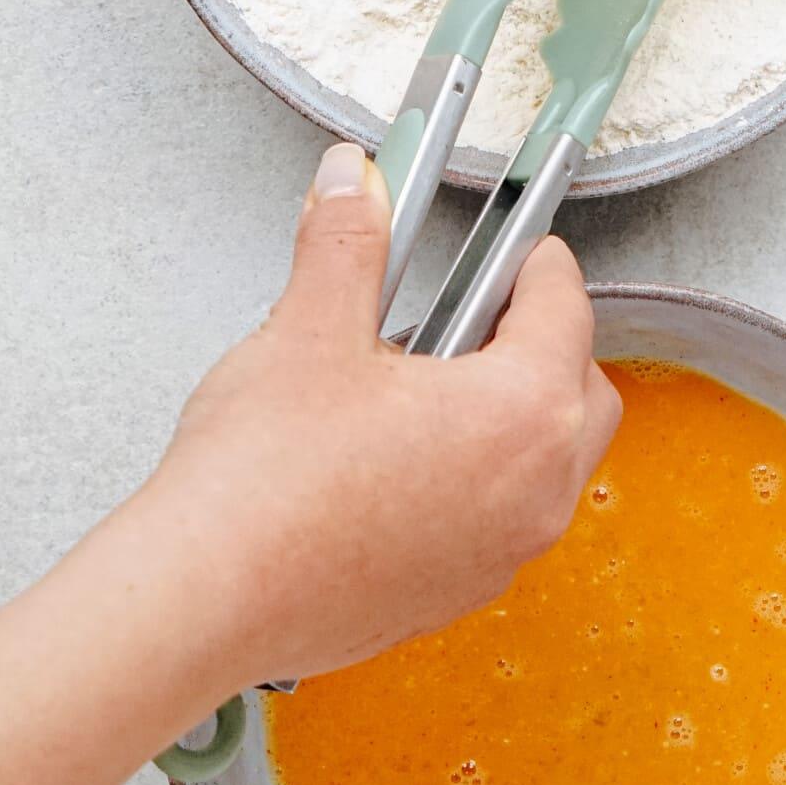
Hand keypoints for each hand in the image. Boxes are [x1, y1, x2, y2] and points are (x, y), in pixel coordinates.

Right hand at [132, 141, 622, 692]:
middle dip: (541, 341)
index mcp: (522, 414)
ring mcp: (500, 554)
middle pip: (581, 391)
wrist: (204, 599)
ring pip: (546, 462)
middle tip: (472, 308)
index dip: (536, 261)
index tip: (515, 245)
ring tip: (420, 381)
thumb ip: (347, 242)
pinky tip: (395, 453)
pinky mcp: (456, 593)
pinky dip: (475, 475)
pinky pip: (500, 517)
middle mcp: (533, 493)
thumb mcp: (310, 328)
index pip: (567, 310)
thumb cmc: (262, 484)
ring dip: (508, 413)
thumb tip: (354, 185)